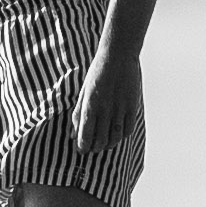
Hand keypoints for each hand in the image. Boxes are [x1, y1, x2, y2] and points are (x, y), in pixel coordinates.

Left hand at [72, 42, 140, 162]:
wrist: (118, 57)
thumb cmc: (97, 73)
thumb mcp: (84, 92)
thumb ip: (78, 114)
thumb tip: (73, 135)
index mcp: (90, 105)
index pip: (85, 135)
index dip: (83, 146)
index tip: (82, 149)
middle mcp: (105, 110)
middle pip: (101, 140)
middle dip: (95, 148)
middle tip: (92, 148)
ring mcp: (120, 109)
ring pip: (115, 138)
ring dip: (108, 144)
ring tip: (104, 144)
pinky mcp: (132, 107)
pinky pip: (127, 129)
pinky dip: (121, 136)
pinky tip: (116, 133)